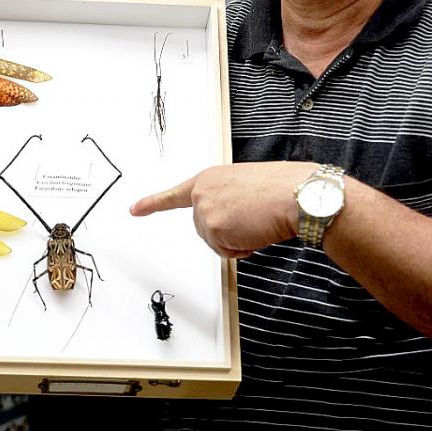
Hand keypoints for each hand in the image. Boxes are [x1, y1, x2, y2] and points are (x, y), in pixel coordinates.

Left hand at [131, 162, 316, 256]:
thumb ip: (226, 199)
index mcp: (209, 178)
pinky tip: (256, 231)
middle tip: (252, 219)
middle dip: (227, 232)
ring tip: (256, 221)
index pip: (175, 194)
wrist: (297, 194)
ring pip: (214, 241)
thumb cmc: (281, 189)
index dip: (153, 203)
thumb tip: (229, 219)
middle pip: (203, 228)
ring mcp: (204, 210)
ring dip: (236, 240)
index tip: (134, 210)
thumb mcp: (245, 187)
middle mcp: (201, 192)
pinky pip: (225, 251)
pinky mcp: (212, 227)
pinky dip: (242, 249)